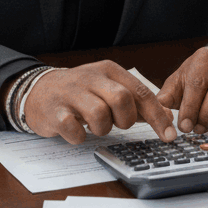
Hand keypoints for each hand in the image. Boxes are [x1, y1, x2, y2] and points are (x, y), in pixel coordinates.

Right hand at [22, 61, 175, 144]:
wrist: (38, 90)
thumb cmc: (80, 93)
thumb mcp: (108, 88)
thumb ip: (136, 100)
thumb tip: (166, 116)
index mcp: (109, 71)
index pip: (140, 92)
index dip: (157, 116)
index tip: (169, 135)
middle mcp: (91, 78)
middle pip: (122, 99)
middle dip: (126, 119)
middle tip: (117, 124)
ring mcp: (71, 93)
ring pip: (99, 113)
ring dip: (102, 128)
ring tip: (94, 126)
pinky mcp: (53, 111)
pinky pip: (73, 128)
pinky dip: (79, 136)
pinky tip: (76, 131)